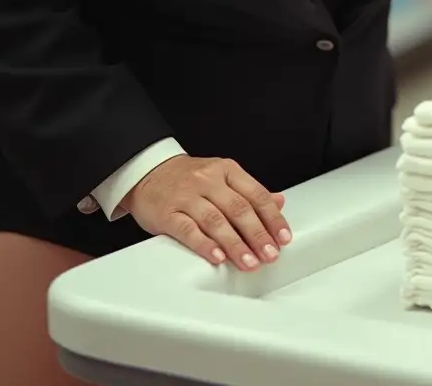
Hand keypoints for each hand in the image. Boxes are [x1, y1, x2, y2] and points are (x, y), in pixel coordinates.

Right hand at [123, 155, 291, 269]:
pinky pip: (188, 229)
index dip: (272, 217)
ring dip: (235, 244)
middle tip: (270, 254)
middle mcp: (207, 180)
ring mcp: (186, 196)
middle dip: (257, 234)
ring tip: (249, 262)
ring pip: (216, 220)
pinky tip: (217, 257)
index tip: (283, 238)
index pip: (255, 194)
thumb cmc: (188, 179)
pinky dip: (204, 244)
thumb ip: (249, 191)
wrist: (148, 172)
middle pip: (238, 208)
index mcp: (226, 170)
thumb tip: (279, 202)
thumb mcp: (222, 176)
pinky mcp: (167, 213)